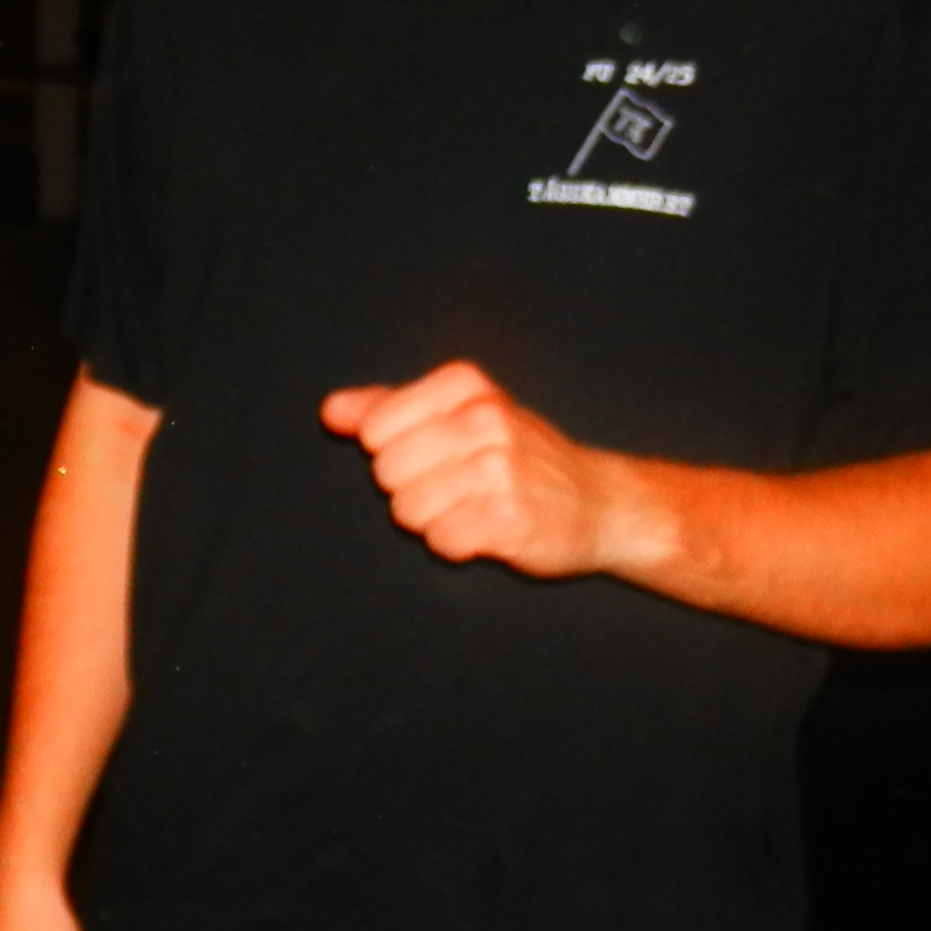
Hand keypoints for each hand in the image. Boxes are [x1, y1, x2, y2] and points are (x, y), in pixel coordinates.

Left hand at [318, 361, 638, 580]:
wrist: (599, 503)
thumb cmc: (518, 456)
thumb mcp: (456, 414)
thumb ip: (386, 409)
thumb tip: (330, 411)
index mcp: (465, 386)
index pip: (375, 429)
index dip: (395, 452)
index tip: (436, 453)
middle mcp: (483, 419)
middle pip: (386, 472)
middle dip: (412, 489)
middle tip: (458, 486)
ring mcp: (499, 469)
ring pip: (407, 510)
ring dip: (434, 520)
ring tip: (473, 508)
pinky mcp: (509, 518)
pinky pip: (440, 542)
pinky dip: (456, 545)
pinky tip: (486, 531)